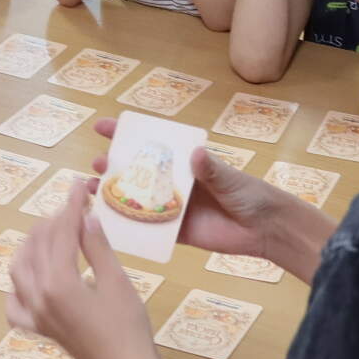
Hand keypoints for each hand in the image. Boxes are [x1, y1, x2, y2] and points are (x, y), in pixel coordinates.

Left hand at [5, 182, 158, 358]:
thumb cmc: (129, 328)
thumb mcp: (117, 282)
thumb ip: (97, 247)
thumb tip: (86, 217)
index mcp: (58, 282)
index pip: (60, 233)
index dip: (70, 206)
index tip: (78, 186)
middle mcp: (38, 296)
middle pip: (36, 246)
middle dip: (52, 221)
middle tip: (72, 206)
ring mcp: (35, 314)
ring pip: (18, 269)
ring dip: (32, 245)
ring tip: (52, 231)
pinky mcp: (39, 328)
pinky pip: (14, 305)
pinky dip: (17, 286)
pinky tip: (31, 277)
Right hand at [92, 119, 329, 269]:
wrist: (265, 229)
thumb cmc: (250, 194)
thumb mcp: (229, 177)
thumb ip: (210, 168)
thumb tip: (195, 154)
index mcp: (186, 162)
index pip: (153, 144)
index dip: (127, 135)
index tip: (105, 127)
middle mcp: (175, 182)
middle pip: (138, 171)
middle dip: (114, 165)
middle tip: (95, 164)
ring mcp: (174, 207)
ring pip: (137, 198)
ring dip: (114, 193)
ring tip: (93, 189)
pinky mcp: (176, 232)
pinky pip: (148, 228)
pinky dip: (128, 224)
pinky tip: (107, 221)